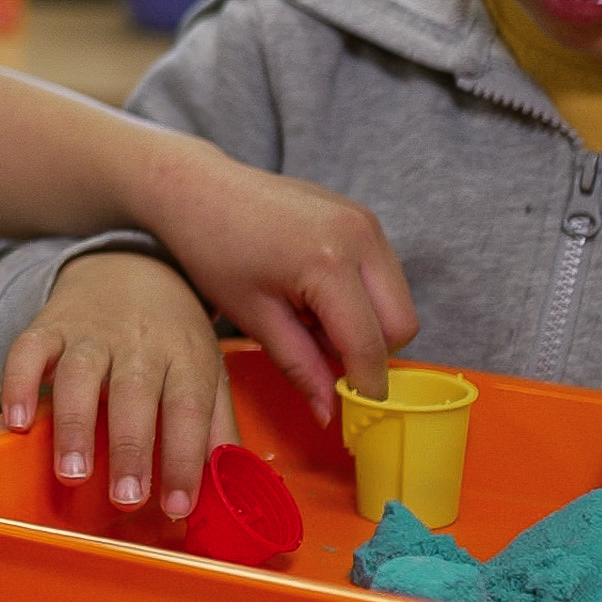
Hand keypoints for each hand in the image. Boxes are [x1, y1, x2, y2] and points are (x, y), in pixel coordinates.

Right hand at [0, 251, 242, 522]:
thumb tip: (227, 489)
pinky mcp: (50, 325)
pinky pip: (28, 350)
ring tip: (72, 474)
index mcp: (186, 356)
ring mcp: (92, 332)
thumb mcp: (207, 370)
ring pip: (81, 374)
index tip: (178, 506)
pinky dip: (19, 384)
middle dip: (131, 449)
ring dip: (75, 426)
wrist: (129, 266)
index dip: (184, 458)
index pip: (189, 408)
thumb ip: (216, 426)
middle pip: (135, 393)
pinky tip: (18, 422)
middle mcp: (141, 341)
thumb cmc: (172, 336)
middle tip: (126, 499)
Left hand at [129, 142, 417, 422]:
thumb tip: (330, 413)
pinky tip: (314, 294)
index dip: (364, 385)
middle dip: (370, 352)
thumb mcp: (254, 318)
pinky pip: (385, 275)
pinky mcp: (363, 216)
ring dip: (366, 325)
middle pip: (402, 324)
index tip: (350, 408)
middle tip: (317, 351)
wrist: (200, 188)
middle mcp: (360, 236)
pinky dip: (362, 298)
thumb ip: (300, 367)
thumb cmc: (215, 250)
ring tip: (308, 317)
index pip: (369, 344)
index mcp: (329, 262)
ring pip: (398, 301)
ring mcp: (367, 221)